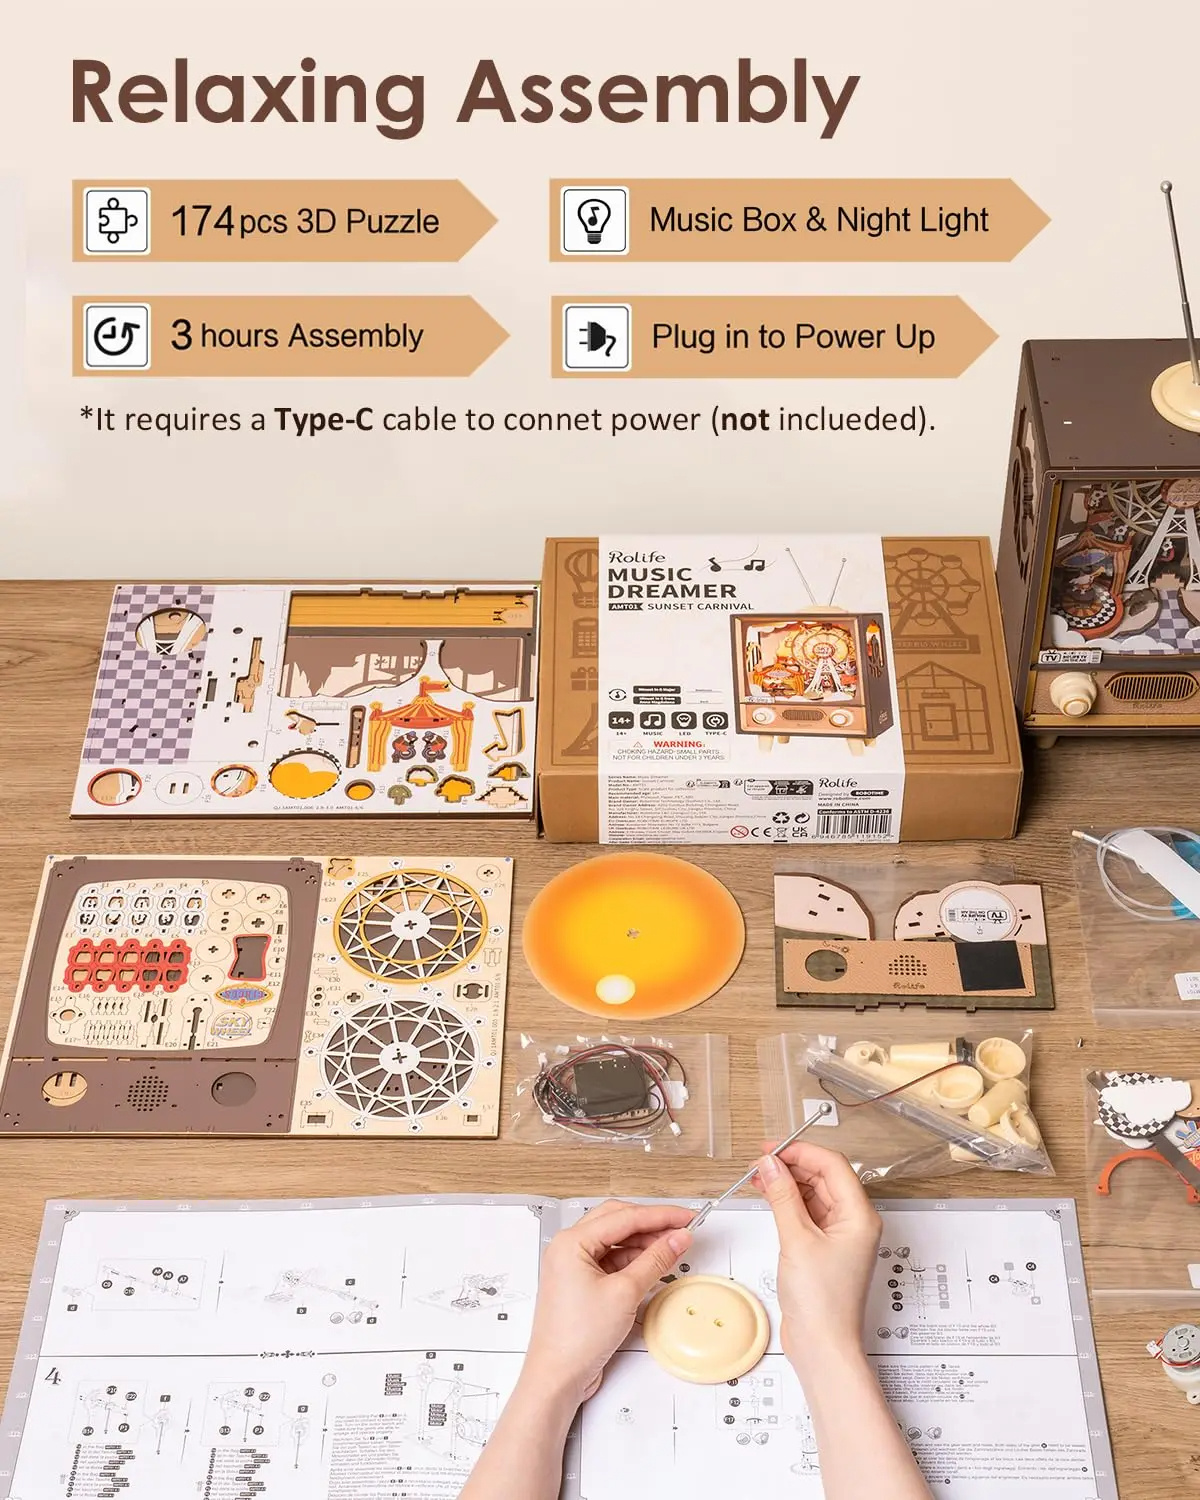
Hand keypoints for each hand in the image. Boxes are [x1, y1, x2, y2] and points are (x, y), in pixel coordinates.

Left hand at [522, 1199, 692, 1405]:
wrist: (558, 1377)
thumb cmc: (576, 1339)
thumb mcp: (625, 1293)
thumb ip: (655, 1260)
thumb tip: (676, 1238)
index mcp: (571, 1242)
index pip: (624, 1217)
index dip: (660, 1215)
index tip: (686, 1217)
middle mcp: (568, 1249)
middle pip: (617, 1221)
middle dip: (650, 1224)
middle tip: (680, 1229)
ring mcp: (574, 1267)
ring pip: (615, 1241)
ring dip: (643, 1243)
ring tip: (671, 1248)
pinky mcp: (582, 1284)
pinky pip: (611, 1260)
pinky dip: (633, 1261)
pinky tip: (652, 1265)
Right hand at [755, 1142, 881, 1379]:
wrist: (823, 1346)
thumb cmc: (823, 1303)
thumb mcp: (796, 1240)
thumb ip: (782, 1197)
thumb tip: (770, 1165)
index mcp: (859, 1216)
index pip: (832, 1165)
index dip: (801, 1151)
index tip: (773, 1149)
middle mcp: (854, 1223)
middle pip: (824, 1177)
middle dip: (792, 1165)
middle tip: (761, 1162)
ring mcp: (839, 1236)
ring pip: (814, 1194)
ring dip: (788, 1183)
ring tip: (760, 1177)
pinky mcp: (824, 1249)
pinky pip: (807, 1213)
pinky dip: (788, 1202)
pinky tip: (770, 1197)